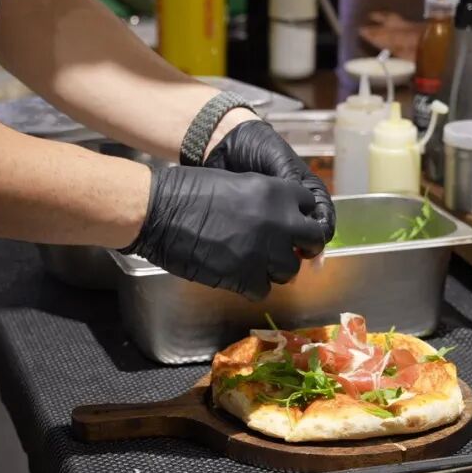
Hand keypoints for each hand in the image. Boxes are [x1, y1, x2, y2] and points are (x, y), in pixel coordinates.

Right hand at [122, 165, 325, 300]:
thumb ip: (265, 200)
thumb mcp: (237, 182)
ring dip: (274, 268)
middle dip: (301, 247)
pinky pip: (263, 289)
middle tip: (286, 251)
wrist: (160, 211)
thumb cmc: (189, 190)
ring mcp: (264, 252)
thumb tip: (278, 218)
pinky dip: (252, 285)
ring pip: (289, 270)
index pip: (311, 208)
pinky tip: (237, 276)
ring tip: (254, 264)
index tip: (293, 226)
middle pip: (311, 241)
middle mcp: (279, 222)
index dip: (301, 218)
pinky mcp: (245, 277)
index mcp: (277, 192)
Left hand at [204, 119, 334, 248]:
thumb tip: (301, 205)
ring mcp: (275, 215)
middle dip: (308, 246)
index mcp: (307, 189)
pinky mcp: (256, 222)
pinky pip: (266, 240)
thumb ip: (290, 178)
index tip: (315, 240)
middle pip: (309, 233)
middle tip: (299, 255)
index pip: (324, 215)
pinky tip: (262, 257)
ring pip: (288, 240)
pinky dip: (266, 250)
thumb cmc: (256, 145)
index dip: (322, 230)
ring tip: (282, 259)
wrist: (224, 144)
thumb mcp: (277, 156)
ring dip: (287, 251)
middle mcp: (295, 205)